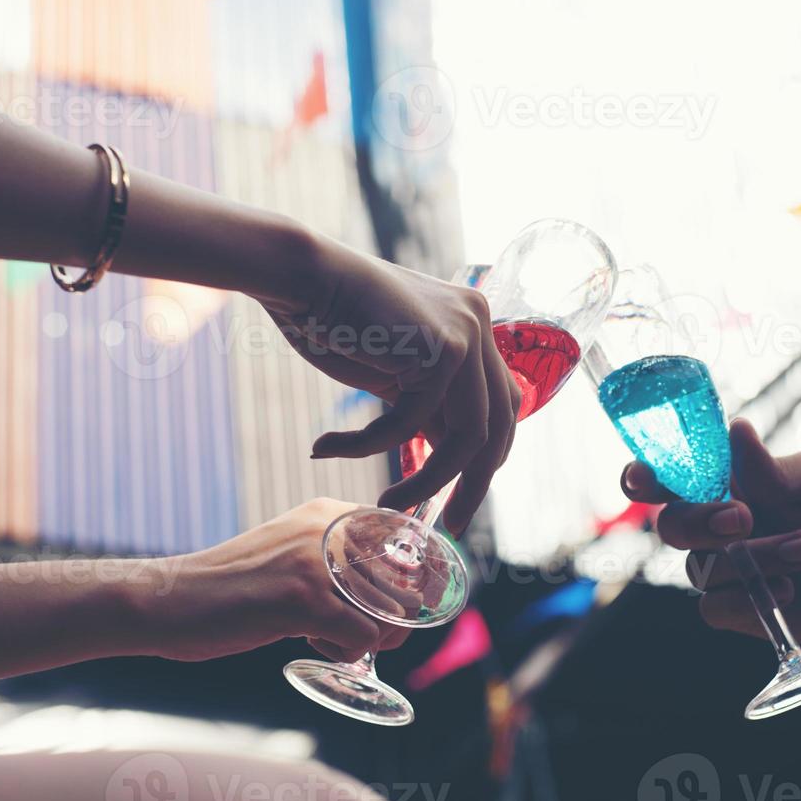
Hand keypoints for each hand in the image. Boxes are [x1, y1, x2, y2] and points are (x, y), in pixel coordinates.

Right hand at [146, 499, 410, 663]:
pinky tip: (308, 644)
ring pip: (393, 615)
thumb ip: (332, 560)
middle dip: (389, 623)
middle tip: (349, 633)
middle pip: (407, 586)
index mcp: (328, 513)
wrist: (167, 599)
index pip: (404, 543)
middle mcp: (330, 529)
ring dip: (367, 640)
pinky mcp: (305, 600)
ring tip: (324, 638)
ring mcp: (319, 564)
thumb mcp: (289, 555)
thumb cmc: (228, 588)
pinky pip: (364, 638)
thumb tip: (388, 594)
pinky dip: (344, 654)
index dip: (402, 584)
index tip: (375, 607)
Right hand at [275, 239, 521, 531]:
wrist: (299, 277)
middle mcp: (479, 326)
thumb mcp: (393, 372)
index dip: (486, 457)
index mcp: (473, 328)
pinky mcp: (441, 349)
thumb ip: (425, 402)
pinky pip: (408, 422)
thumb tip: (447, 457)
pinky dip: (367, 444)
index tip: (461, 498)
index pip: (502, 406)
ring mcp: (466, 334)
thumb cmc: (332, 320)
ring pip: (467, 434)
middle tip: (451, 524)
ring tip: (390, 501)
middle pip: (499, 425)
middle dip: (475, 482)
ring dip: (427, 479)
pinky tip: (328, 446)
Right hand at [621, 419, 800, 643]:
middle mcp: (712, 524)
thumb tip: (738, 430)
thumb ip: (777, 467)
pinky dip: (749, 599)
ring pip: (702, 568)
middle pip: (670, 525)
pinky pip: (714, 608)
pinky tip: (790, 588)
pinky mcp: (737, 608)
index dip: (642, 477)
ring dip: (756, 558)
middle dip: (701, 521)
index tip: (644, 480)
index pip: (665, 477)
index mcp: (724, 483)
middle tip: (746, 518)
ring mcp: (722, 568)